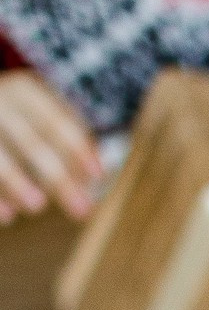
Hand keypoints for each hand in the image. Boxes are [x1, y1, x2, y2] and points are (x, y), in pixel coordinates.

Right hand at [0, 70, 100, 224]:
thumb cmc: (17, 122)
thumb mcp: (39, 117)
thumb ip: (67, 139)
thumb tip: (98, 174)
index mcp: (23, 92)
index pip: (53, 120)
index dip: (76, 148)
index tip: (97, 176)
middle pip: (29, 142)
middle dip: (56, 177)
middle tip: (81, 210)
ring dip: (16, 181)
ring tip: (37, 206)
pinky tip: (7, 218)